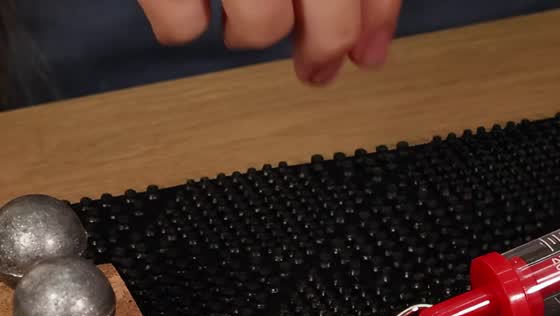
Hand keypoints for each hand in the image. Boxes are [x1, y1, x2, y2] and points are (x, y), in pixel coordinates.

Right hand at [136, 0, 401, 85]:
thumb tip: (369, 48)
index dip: (377, 18)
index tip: (371, 51)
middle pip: (329, 15)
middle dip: (325, 47)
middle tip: (312, 64)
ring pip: (261, 25)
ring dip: (253, 29)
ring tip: (237, 13)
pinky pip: (182, 28)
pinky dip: (184, 25)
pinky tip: (191, 8)